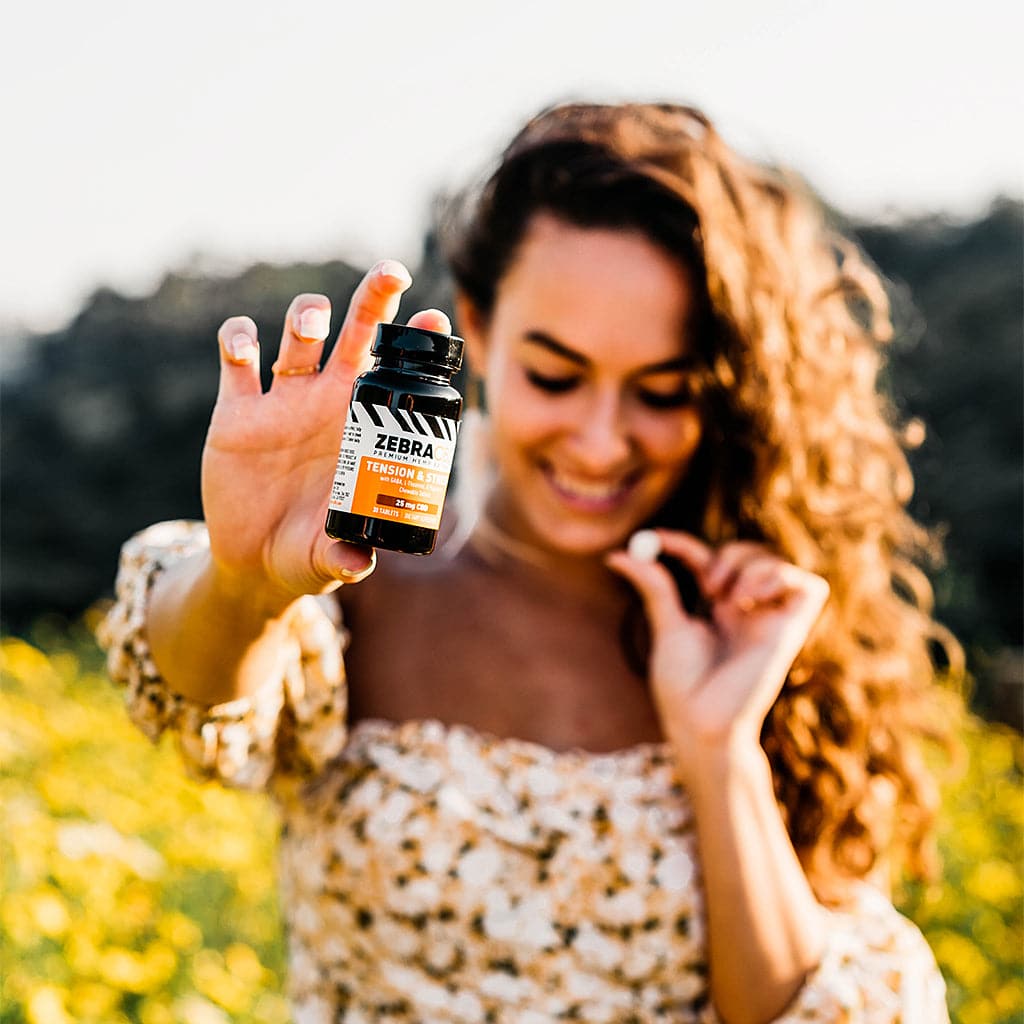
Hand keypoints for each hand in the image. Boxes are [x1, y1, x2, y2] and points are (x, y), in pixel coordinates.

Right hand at [201, 261, 450, 599]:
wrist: (252, 562)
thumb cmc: (305, 553)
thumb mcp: (325, 558)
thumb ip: (343, 555)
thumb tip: (358, 563)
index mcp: (362, 428)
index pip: (396, 374)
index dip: (417, 344)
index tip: (438, 320)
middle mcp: (326, 402)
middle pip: (357, 334)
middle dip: (375, 299)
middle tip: (394, 274)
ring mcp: (281, 401)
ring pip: (300, 334)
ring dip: (308, 315)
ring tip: (311, 326)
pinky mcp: (236, 411)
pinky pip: (236, 359)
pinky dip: (238, 339)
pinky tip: (243, 347)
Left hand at [607, 532, 828, 780]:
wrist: (702, 722)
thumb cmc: (683, 686)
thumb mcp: (667, 626)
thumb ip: (654, 586)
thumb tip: (616, 555)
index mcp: (717, 611)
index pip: (707, 558)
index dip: (683, 544)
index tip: (655, 540)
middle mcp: (747, 612)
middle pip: (748, 553)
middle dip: (726, 553)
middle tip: (707, 585)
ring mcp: (770, 620)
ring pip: (777, 561)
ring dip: (751, 563)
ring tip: (728, 597)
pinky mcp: (792, 631)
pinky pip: (809, 586)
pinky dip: (779, 576)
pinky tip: (751, 599)